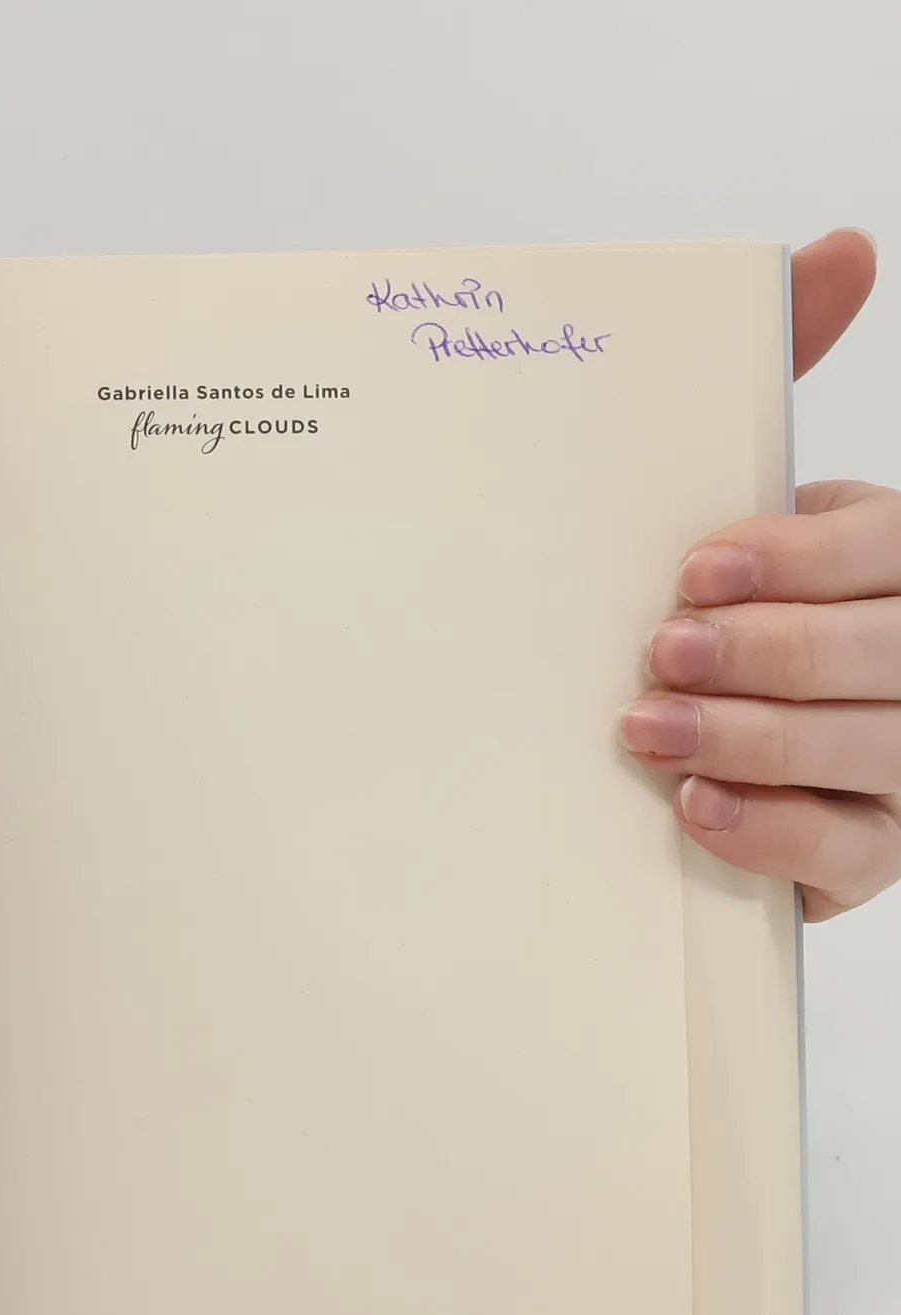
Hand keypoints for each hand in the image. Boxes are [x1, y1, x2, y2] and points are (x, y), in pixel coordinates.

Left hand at [622, 228, 894, 920]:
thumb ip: (784, 381)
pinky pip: (847, 855)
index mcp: (899, 566)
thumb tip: (842, 249)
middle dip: (776, 651)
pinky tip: (693, 810)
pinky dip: (770, 832)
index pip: (894, 550)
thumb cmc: (721, 606)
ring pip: (873, 750)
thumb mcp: (742, 504)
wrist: (668, 733)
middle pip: (891, 653)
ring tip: (649, 729)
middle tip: (665, 649)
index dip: (805, 560)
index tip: (696, 570)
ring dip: (756, 739)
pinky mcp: (868, 853)